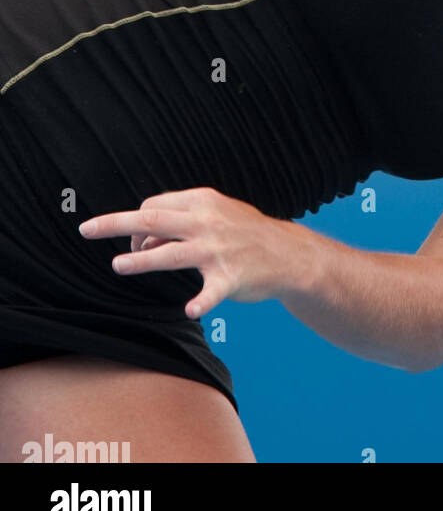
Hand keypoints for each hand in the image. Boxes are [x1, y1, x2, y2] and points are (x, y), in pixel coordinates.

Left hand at [78, 186, 294, 318]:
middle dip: (115, 223)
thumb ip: (181, 221)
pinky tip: (191, 309)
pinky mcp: (231, 276)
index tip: (131, 241)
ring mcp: (218, 249)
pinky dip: (201, 301)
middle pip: (152, 219)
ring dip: (140, 261)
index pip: (154, 205)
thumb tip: (142, 240)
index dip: (134, 222)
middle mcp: (207, 222)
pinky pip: (211, 291)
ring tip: (118, 266)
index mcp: (202, 201)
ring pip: (169, 254)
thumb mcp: (217, 213)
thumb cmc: (246, 232)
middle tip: (86, 229)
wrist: (289, 254)